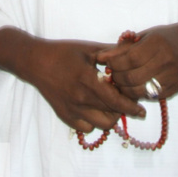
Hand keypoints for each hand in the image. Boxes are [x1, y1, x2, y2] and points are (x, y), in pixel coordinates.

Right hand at [26, 39, 143, 132]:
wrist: (36, 62)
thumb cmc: (63, 53)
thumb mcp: (88, 48)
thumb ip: (111, 52)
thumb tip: (132, 50)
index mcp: (88, 80)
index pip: (116, 101)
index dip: (132, 107)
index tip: (142, 110)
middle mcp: (80, 98)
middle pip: (112, 114)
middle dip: (123, 110)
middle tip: (126, 101)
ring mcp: (72, 109)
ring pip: (101, 124)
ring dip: (111, 117)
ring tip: (112, 106)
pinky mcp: (65, 116)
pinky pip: (87, 128)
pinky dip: (95, 122)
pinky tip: (95, 110)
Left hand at [98, 19, 177, 101]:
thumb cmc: (166, 37)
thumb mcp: (145, 36)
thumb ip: (124, 47)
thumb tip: (101, 57)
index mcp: (157, 44)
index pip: (130, 58)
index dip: (113, 61)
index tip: (104, 60)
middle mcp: (166, 62)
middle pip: (132, 77)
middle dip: (116, 77)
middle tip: (110, 72)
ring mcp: (171, 78)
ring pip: (138, 91)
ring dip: (123, 88)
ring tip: (119, 80)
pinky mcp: (172, 90)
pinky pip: (148, 96)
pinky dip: (136, 93)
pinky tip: (132, 85)